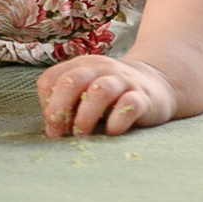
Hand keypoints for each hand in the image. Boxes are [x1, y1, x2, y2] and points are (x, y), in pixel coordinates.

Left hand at [37, 54, 178, 140]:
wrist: (156, 84)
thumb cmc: (111, 95)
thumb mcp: (86, 91)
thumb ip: (68, 104)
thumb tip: (53, 129)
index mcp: (81, 66)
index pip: (51, 79)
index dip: (46, 104)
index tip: (53, 125)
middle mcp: (101, 69)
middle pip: (72, 81)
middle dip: (59, 110)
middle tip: (59, 134)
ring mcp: (123, 81)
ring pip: (100, 91)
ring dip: (85, 117)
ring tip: (81, 135)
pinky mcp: (143, 97)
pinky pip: (130, 105)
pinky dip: (118, 120)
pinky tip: (111, 131)